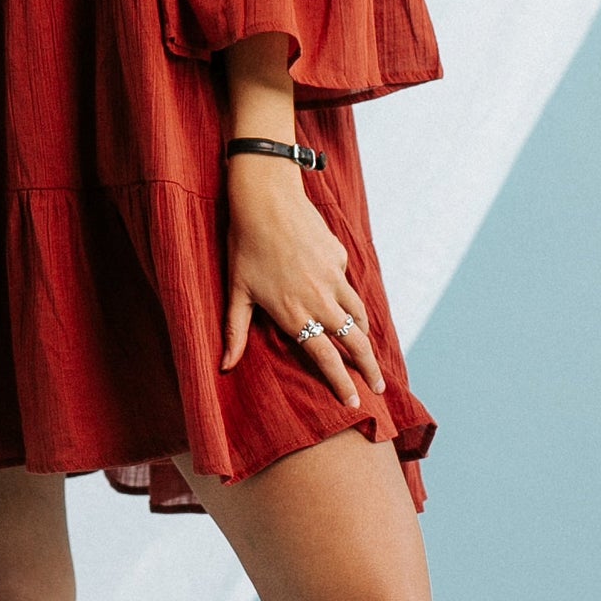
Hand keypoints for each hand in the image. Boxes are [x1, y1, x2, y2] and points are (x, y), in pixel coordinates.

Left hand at [221, 160, 384, 406]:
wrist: (266, 198)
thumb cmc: (244, 245)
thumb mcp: (236, 291)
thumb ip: (234, 332)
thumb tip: (224, 366)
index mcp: (295, 314)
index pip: (326, 358)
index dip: (342, 383)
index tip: (354, 403)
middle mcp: (321, 300)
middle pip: (355, 343)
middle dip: (369, 369)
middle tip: (377, 388)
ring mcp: (334, 277)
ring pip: (359, 315)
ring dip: (365, 337)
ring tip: (367, 350)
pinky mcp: (339, 257)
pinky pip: (348, 284)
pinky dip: (349, 299)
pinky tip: (341, 300)